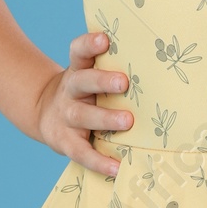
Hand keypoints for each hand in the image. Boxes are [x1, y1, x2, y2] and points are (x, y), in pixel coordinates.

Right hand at [36, 32, 133, 175]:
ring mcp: (66, 116)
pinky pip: (82, 152)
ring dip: (104, 119)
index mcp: (78, 70)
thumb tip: (160, 68)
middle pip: (82, 81)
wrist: (46, 114)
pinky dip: (99, 161)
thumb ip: (113, 69)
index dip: (89, 44)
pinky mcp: (64, 141)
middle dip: (101, 81)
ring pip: (82, 115)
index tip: (104, 39)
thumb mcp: (90, 75)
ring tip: (127, 121)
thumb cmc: (85, 93)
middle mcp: (70, 90)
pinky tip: (116, 168)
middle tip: (123, 82)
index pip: (79, 52)